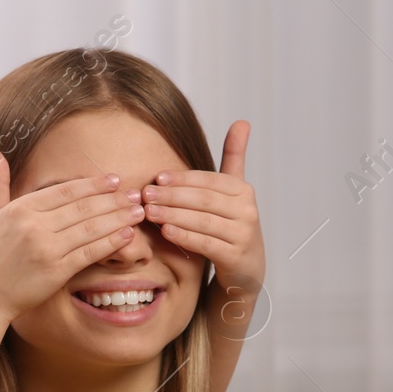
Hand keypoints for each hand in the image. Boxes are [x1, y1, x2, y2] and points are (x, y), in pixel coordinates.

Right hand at [0, 148, 145, 324]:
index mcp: (21, 208)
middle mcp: (34, 225)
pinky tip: (127, 234)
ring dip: (118, 218)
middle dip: (113, 199)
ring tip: (138, 211)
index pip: (65, 190)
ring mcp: (46, 248)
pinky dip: (111, 242)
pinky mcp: (56, 271)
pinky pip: (90, 252)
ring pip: (90, 227)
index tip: (114, 180)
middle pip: (83, 206)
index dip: (93, 184)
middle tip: (136, 194)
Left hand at [143, 120, 264, 340]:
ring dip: (174, 215)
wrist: (246, 270)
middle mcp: (247, 211)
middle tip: (145, 195)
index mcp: (243, 191)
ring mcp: (244, 235)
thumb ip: (234, 157)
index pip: (209, 180)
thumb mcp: (233, 192)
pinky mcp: (237, 257)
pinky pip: (207, 243)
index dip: (182, 179)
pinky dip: (185, 236)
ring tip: (149, 212)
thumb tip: (241, 121)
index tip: (157, 178)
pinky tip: (166, 232)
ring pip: (203, 221)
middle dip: (172, 196)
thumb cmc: (231, 226)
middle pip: (204, 199)